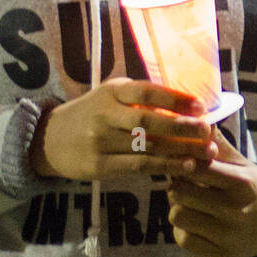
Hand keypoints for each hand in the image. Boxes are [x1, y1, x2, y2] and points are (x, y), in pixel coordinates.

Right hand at [29, 78, 218, 183]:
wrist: (48, 139)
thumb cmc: (90, 115)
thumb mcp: (109, 97)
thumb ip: (139, 99)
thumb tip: (185, 104)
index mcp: (111, 91)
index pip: (147, 92)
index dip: (175, 99)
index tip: (200, 106)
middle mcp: (105, 114)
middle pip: (149, 120)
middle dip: (182, 127)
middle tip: (208, 131)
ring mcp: (101, 140)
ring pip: (147, 145)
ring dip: (180, 149)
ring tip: (206, 152)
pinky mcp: (100, 165)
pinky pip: (138, 165)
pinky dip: (164, 166)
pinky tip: (184, 166)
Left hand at [165, 125, 256, 256]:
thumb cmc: (254, 188)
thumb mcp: (241, 164)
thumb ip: (217, 143)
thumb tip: (196, 117)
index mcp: (242, 183)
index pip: (195, 167)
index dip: (182, 161)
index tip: (182, 161)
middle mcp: (235, 211)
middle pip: (179, 192)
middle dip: (176, 184)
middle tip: (183, 182)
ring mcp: (228, 236)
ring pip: (177, 215)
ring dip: (178, 206)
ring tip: (189, 202)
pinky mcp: (220, 255)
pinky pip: (182, 240)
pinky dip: (183, 229)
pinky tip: (195, 221)